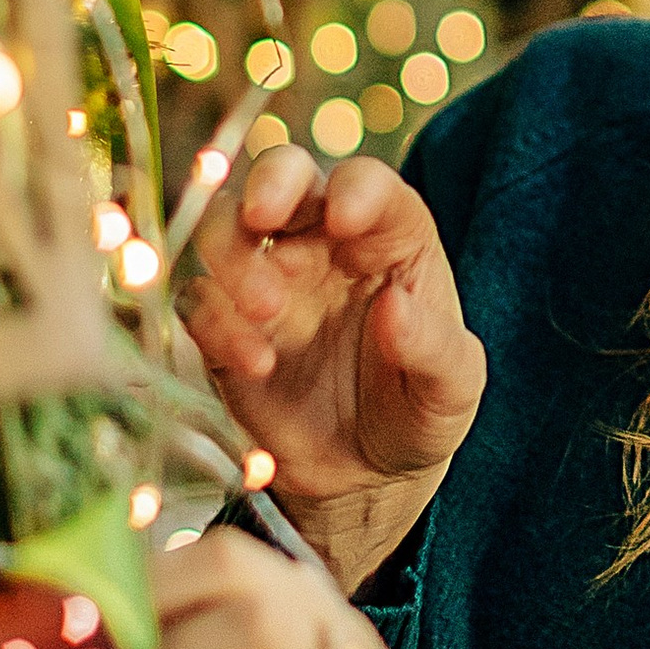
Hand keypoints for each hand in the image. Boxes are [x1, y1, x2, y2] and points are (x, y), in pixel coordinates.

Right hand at [181, 150, 484, 592]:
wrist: (364, 475)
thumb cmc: (417, 409)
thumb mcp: (452, 388)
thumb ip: (434, 348)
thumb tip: (395, 308)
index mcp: (386, 236)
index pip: (365, 182)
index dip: (354, 188)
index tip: (346, 217)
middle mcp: (320, 242)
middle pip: (283, 174)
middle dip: (270, 182)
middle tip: (264, 215)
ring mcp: (266, 278)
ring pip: (224, 225)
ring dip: (233, 253)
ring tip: (267, 308)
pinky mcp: (222, 327)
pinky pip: (197, 301)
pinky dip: (214, 323)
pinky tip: (256, 365)